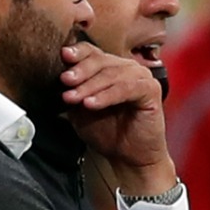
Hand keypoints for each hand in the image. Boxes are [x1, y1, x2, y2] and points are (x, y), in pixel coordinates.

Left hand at [61, 43, 175, 194]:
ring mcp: (140, 77)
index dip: (77, 52)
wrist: (128, 157)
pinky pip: (126, 88)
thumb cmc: (108, 132)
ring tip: (74, 98)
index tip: (63, 56)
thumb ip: (72, 92)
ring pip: (112, 74)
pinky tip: (91, 104)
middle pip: (100, 60)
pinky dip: (107, 96)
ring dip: (90, 86)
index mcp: (109, 68)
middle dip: (80, 71)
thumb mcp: (80, 111)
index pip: (92, 52)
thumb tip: (58, 79)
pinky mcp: (151, 90)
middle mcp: (126, 68)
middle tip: (65, 81)